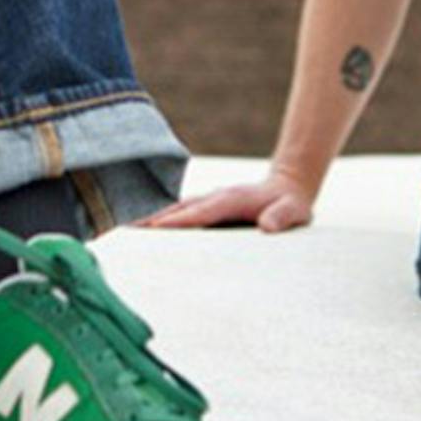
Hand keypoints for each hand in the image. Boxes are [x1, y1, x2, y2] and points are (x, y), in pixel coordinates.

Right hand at [141, 173, 315, 232]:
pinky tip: (145, 231)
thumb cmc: (292, 205)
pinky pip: (181, 213)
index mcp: (231, 199)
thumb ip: (281, 218)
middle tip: (126, 232)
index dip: (179, 220)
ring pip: (176, 209)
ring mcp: (210, 201)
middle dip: (153, 219)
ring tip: (126, 232)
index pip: (201, 213)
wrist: (289, 188)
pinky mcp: (208, 208)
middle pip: (179, 209)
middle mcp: (216, 197)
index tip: (155, 228)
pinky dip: (162, 220)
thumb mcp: (294, 212)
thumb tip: (266, 226)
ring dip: (152, 219)